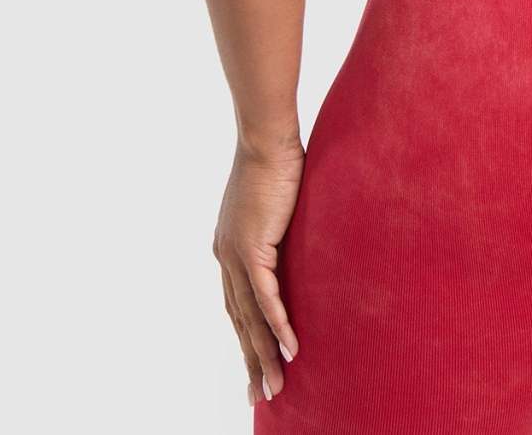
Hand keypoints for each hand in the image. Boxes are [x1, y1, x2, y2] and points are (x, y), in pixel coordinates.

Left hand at [212, 140, 304, 405]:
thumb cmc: (277, 159)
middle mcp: (227, 257)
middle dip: (251, 360)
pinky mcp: (252, 249)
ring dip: (264, 354)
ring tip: (277, 386)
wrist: (266, 137)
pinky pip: (265, 298)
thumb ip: (283, 226)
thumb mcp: (278, 203)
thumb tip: (304, 233)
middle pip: (239, 320)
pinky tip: (289, 349)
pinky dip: (277, 325)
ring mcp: (236, 255)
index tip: (258, 364)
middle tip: (261, 395)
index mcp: (230, 248)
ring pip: (250, 317)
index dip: (247, 337)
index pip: (238, 304)